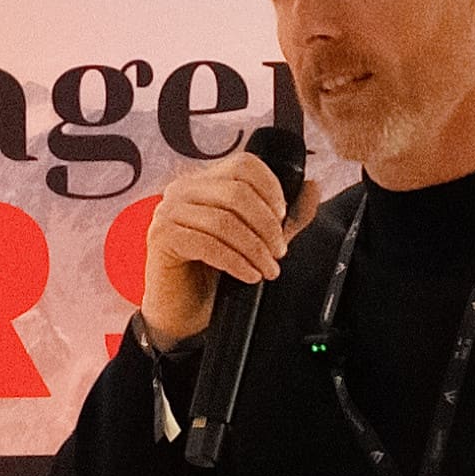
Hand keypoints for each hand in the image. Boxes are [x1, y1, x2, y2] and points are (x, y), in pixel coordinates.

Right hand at [136, 146, 299, 347]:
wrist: (182, 311)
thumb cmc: (212, 273)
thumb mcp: (257, 240)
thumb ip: (286, 217)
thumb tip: (313, 188)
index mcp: (204, 182)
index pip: (243, 164)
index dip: (271, 188)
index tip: (283, 216)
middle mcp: (182, 190)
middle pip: (236, 192)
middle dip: (266, 225)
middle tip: (279, 251)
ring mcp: (167, 212)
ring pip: (223, 220)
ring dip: (254, 248)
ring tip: (268, 269)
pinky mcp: (161, 238)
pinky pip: (207, 244)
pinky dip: (235, 262)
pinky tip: (249, 275)